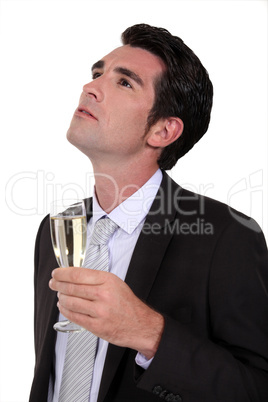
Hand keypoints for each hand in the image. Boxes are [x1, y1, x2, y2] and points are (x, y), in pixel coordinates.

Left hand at [49, 267, 163, 358]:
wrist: (140, 324)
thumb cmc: (127, 304)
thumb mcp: (115, 283)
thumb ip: (95, 279)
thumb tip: (73, 276)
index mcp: (107, 280)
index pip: (78, 274)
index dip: (62, 273)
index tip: (56, 273)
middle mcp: (103, 294)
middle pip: (71, 287)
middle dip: (58, 285)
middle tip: (53, 283)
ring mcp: (99, 311)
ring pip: (70, 302)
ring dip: (61, 298)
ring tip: (60, 296)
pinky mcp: (96, 326)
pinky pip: (74, 316)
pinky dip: (65, 310)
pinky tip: (64, 307)